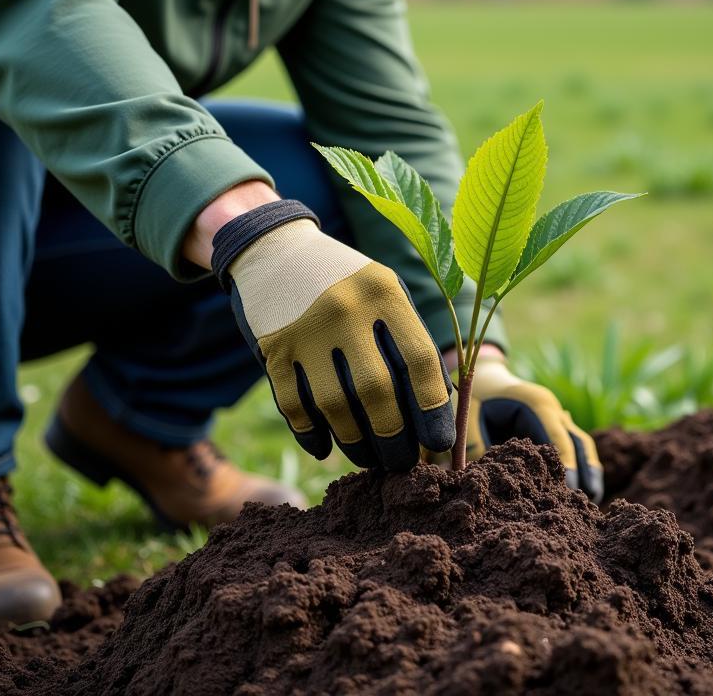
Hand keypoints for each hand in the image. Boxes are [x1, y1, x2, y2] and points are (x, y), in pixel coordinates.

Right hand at [211, 200, 454, 469]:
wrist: (275, 249)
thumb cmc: (346, 281)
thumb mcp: (383, 290)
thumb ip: (408, 337)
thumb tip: (439, 407)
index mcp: (384, 292)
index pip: (419, 359)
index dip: (433, 408)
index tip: (439, 442)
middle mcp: (346, 309)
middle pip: (377, 391)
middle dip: (394, 438)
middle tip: (403, 463)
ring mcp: (306, 329)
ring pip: (335, 406)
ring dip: (356, 443)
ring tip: (370, 459)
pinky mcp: (273, 348)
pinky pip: (294, 406)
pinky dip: (312, 434)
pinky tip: (326, 448)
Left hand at [457, 352, 603, 502]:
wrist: (486, 377)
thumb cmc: (478, 396)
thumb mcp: (470, 415)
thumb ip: (475, 445)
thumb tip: (479, 479)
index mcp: (535, 405)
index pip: (558, 438)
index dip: (566, 465)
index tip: (570, 490)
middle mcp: (552, 409)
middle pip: (578, 442)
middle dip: (586, 472)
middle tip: (589, 501)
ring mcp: (557, 415)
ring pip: (582, 444)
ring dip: (589, 470)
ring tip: (593, 499)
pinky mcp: (556, 424)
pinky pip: (574, 445)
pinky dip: (580, 465)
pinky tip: (581, 488)